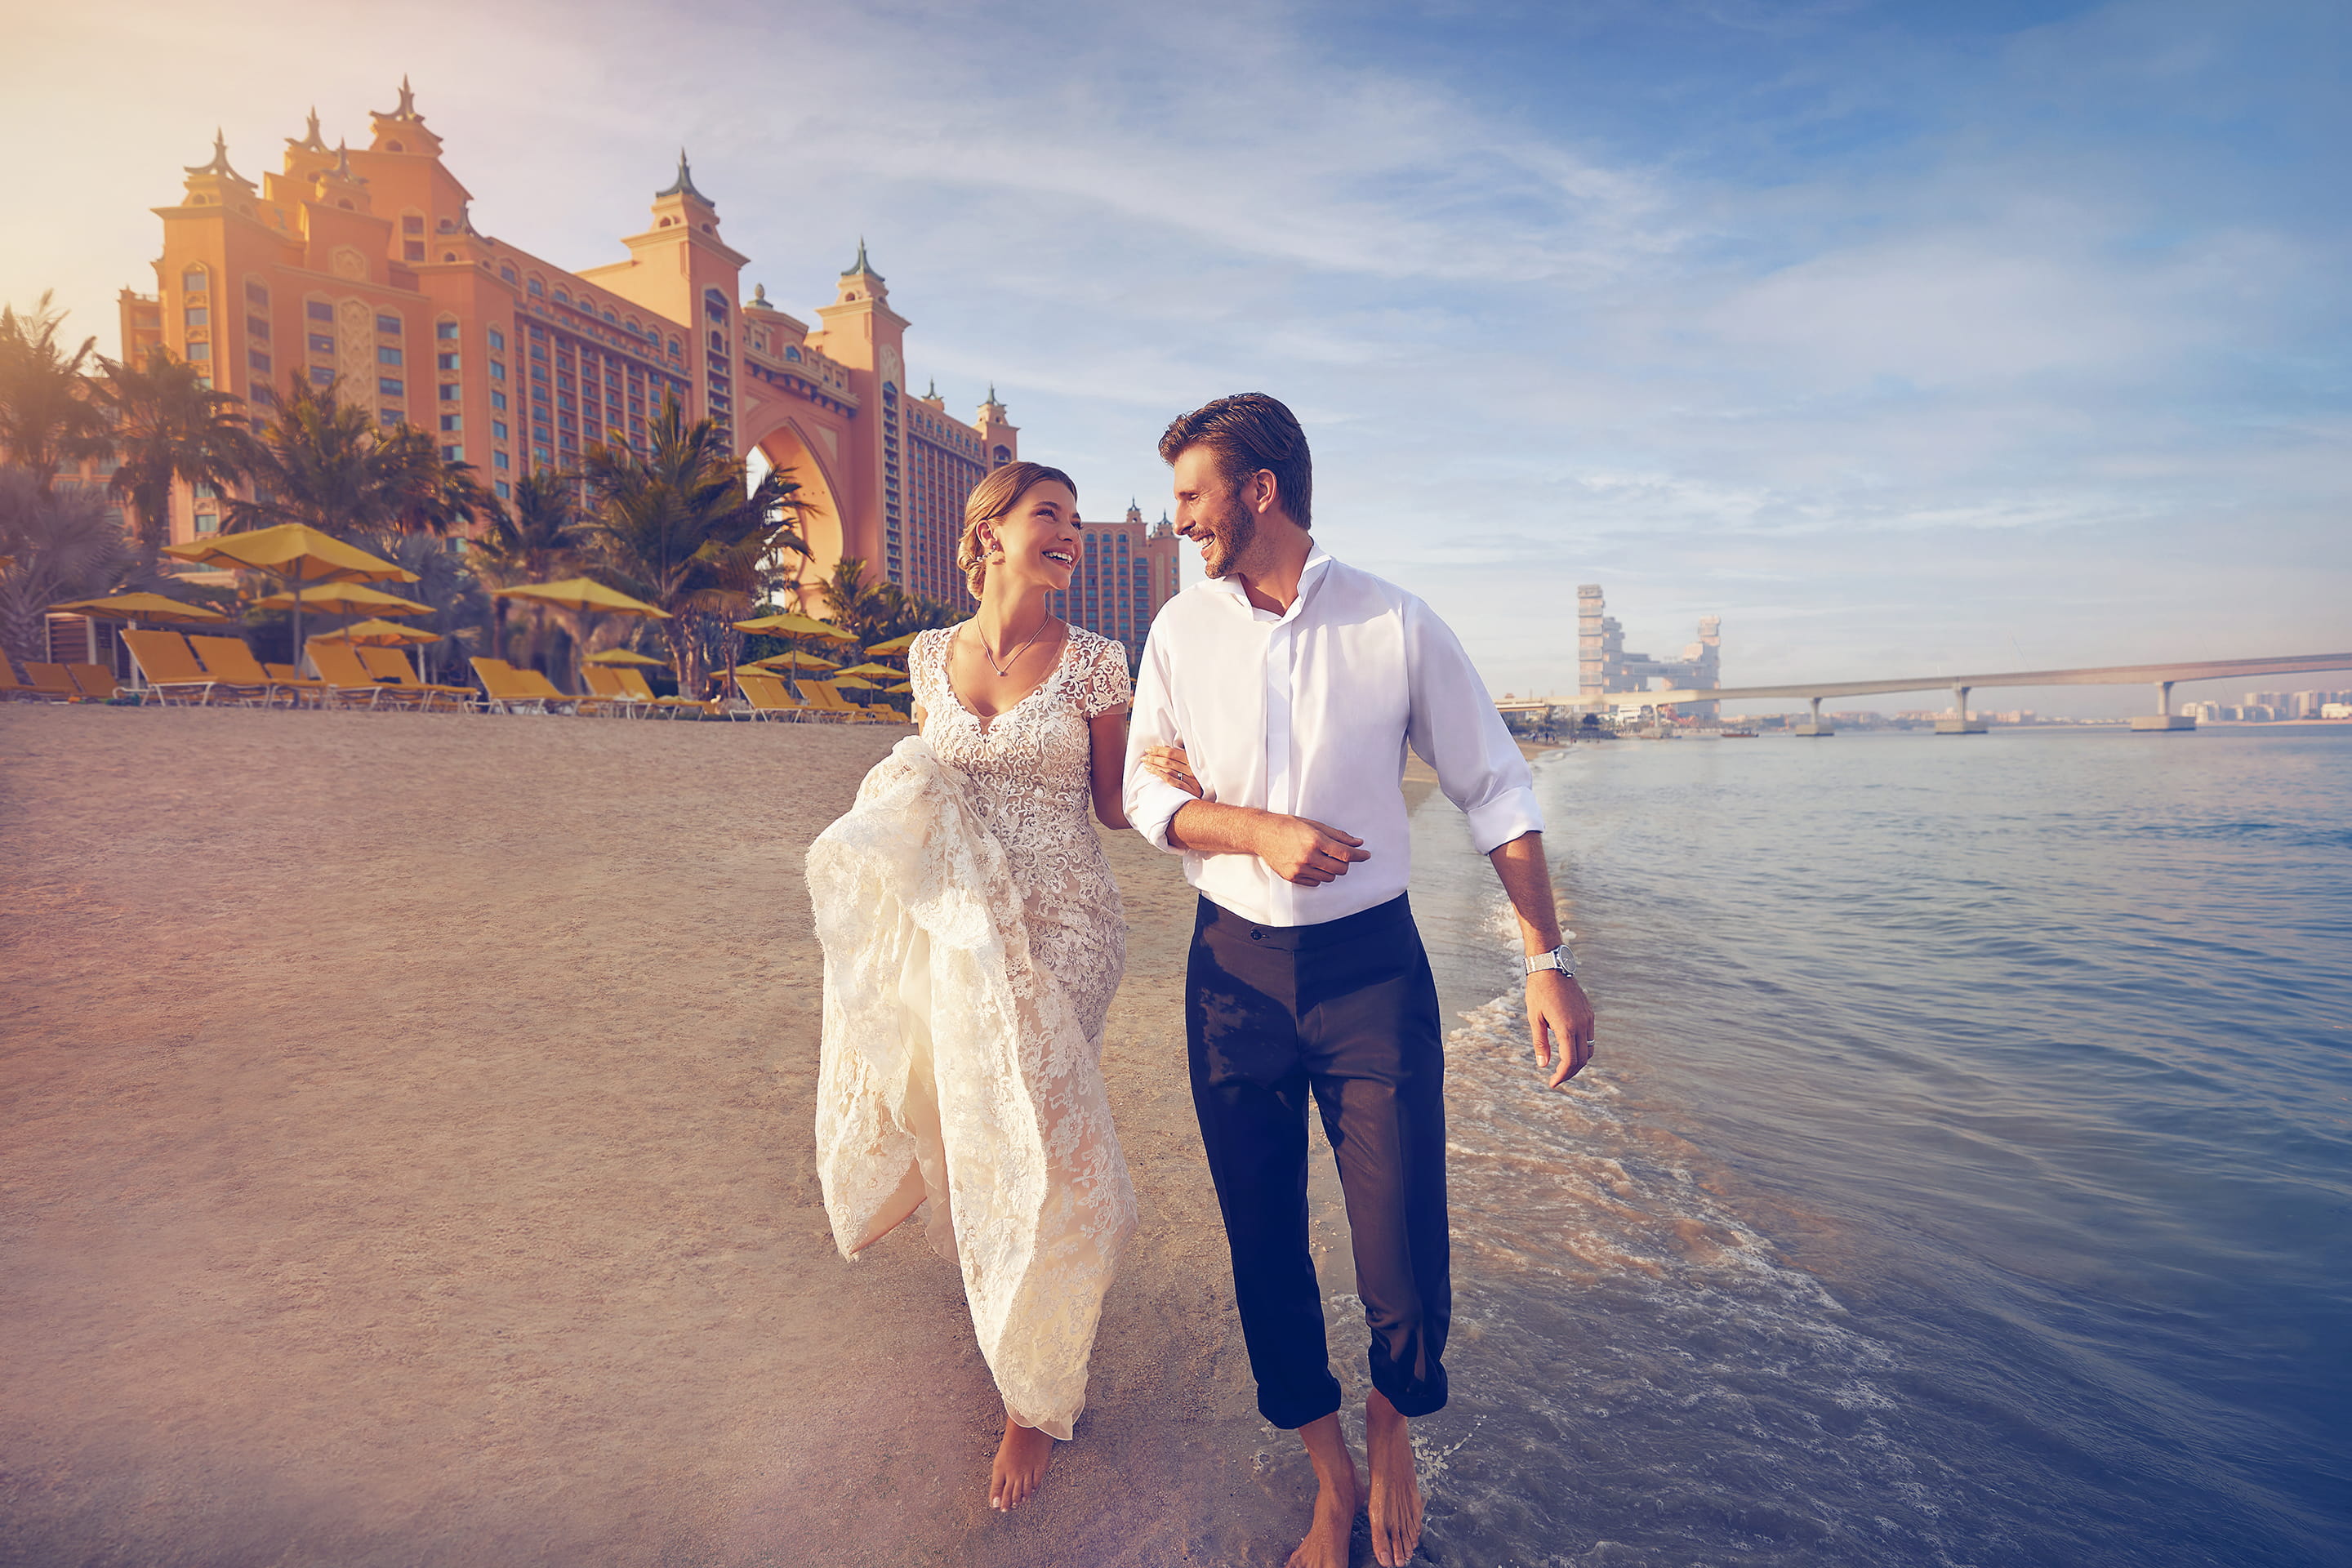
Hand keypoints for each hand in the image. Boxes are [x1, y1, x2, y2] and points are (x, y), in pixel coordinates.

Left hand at [1142, 744, 1202, 797]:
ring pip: (1169, 770)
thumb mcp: (1189, 767)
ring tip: (1146, 765)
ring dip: (1155, 766)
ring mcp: (1191, 780)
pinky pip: (1172, 781)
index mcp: (1192, 760)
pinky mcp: (1189, 790)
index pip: (1173, 752)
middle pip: (1169, 761)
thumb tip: (1161, 750)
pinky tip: (1153, 772)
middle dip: (1154, 758)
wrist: (1201, 802)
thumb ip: (1179, 759)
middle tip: (1144, 758)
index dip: (1159, 750)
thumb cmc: (1192, 780)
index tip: (1148, 750)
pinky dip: (1161, 775)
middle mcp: (1192, 769)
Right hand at [1253, 815, 1370, 885]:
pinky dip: (1319, 875)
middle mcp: (1308, 856)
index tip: (1365, 855)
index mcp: (1315, 840)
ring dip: (1331, 870)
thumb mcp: (1314, 825)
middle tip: (1341, 856)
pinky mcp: (1293, 877)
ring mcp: (1300, 869)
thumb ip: (1337, 836)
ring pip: (1329, 878)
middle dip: (1345, 864)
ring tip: (1322, 858)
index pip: (1345, 853)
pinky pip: (1315, 882)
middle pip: (1340, 869)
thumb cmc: (1287, 826)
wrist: (1262, 834)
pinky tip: (1312, 864)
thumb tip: (1357, 843)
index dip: (1359, 855)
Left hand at [1528, 970, 1594, 1087]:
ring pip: (1589, 1049)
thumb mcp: (1534, 1018)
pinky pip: (1589, 1037)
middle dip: (1570, 1072)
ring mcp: (1587, 1018)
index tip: (1552, 1083)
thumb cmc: (1538, 992)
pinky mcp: (1589, 1013)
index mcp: (1566, 1027)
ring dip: (1578, 1062)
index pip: (1570, 1061)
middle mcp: (1581, 1024)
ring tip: (1564, 1067)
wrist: (1551, 967)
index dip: (1562, 1075)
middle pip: (1582, 1059)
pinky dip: (1582, 1048)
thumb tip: (1543, 1065)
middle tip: (1557, 1078)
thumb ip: (1540, 1043)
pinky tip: (1569, 1049)